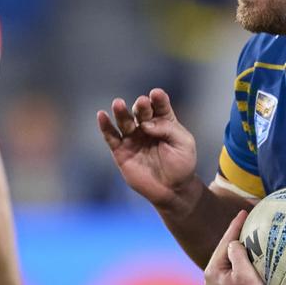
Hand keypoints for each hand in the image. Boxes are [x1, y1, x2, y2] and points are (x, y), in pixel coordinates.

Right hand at [97, 88, 199, 213]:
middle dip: (141, 106)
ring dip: (121, 112)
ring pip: (125, 121)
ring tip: (118, 103)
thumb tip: (146, 124)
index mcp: (164, 121)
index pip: (160, 106)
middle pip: (142, 112)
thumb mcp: (183, 143)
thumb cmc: (182, 165)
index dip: (158, 99)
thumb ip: (168, 129)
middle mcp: (146, 127)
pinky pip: (111, 137)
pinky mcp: (121, 151)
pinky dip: (105, 126)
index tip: (156, 94)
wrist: (173, 190)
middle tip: (142, 103)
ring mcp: (133, 138)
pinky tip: (101, 116)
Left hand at [204, 211, 274, 284]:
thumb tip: (235, 242)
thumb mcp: (244, 273)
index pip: (225, 241)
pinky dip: (242, 263)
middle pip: (225, 251)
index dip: (235, 225)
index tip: (244, 212)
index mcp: (212, 272)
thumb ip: (236, 253)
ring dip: (238, 250)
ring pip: (230, 262)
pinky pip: (235, 273)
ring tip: (249, 236)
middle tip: (247, 220)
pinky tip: (252, 259)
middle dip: (235, 236)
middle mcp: (211, 281)